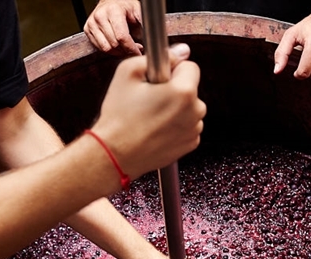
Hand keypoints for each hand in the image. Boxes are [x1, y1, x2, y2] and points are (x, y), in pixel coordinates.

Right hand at [84, 0, 142, 54]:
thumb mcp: (138, 11)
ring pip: (106, 49)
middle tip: (135, 48)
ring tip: (126, 46)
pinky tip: (117, 45)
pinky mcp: (87, 29)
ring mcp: (92, 23)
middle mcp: (100, 16)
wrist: (111, 2)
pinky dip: (110, 50)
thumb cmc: (126, 7)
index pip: (122, 37)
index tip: (138, 52)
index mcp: (113, 11)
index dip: (131, 48)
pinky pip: (99, 48)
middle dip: (127, 50)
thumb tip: (156, 35)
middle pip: (114, 44)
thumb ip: (145, 24)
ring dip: (118, 52)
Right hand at [91, 43, 205, 179]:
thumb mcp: (128, 72)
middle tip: (150, 98)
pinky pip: (187, 126)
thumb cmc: (119, 115)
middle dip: (175, 89)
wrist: (115, 154)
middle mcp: (195, 111)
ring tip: (151, 116)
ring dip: (176, 108)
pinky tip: (156, 129)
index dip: (172, 69)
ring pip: (190, 108)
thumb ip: (158, 56)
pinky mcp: (190, 144)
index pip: (190, 66)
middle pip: (191, 88)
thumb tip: (180, 51)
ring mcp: (194, 130)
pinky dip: (176, 125)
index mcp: (184, 91)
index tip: (158, 78)